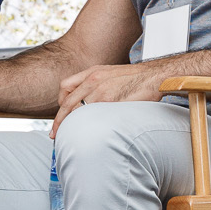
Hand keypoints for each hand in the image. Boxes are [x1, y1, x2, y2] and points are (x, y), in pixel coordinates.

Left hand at [52, 61, 171, 132]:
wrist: (154, 76)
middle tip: (55, 133)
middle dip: (59, 121)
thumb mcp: (111, 74)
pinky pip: (90, 115)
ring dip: (70, 125)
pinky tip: (85, 133)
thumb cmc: (137, 78)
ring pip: (76, 111)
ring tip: (68, 137)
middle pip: (67, 103)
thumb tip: (90, 101)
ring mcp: (100, 90)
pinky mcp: (109, 100)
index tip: (60, 116)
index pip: (65, 87)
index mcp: (92, 72)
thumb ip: (98, 84)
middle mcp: (93, 80)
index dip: (60, 104)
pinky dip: (85, 125)